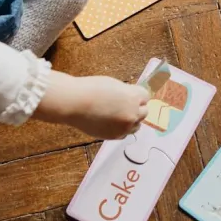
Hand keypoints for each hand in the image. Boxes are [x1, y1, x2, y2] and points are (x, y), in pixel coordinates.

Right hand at [34, 71, 148, 139]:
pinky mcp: (115, 136)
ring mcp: (124, 127)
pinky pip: (125, 133)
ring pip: (136, 125)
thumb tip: (133, 98)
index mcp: (133, 98)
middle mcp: (132, 114)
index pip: (146, 97)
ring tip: (119, 114)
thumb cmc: (91, 90)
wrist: (74, 104)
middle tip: (125, 105)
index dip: (138, 95)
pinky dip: (121, 129)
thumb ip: (127, 93)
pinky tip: (112, 122)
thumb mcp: (114, 85)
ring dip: (131, 120)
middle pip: (144, 112)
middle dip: (137, 108)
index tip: (133, 95)